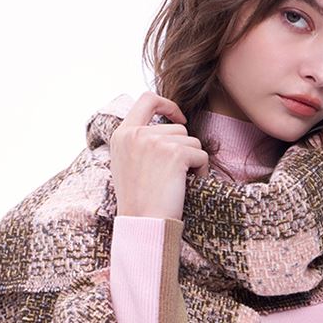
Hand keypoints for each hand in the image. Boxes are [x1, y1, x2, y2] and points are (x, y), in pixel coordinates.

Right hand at [109, 91, 209, 219]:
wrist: (142, 223)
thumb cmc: (138, 201)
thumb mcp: (127, 163)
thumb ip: (139, 142)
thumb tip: (166, 129)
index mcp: (122, 134)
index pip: (147, 99)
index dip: (167, 105)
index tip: (178, 118)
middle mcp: (137, 133)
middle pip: (178, 128)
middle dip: (183, 150)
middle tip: (173, 175)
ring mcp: (155, 142)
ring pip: (192, 142)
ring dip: (191, 162)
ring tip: (177, 183)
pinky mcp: (175, 153)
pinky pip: (201, 155)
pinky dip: (201, 172)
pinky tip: (187, 186)